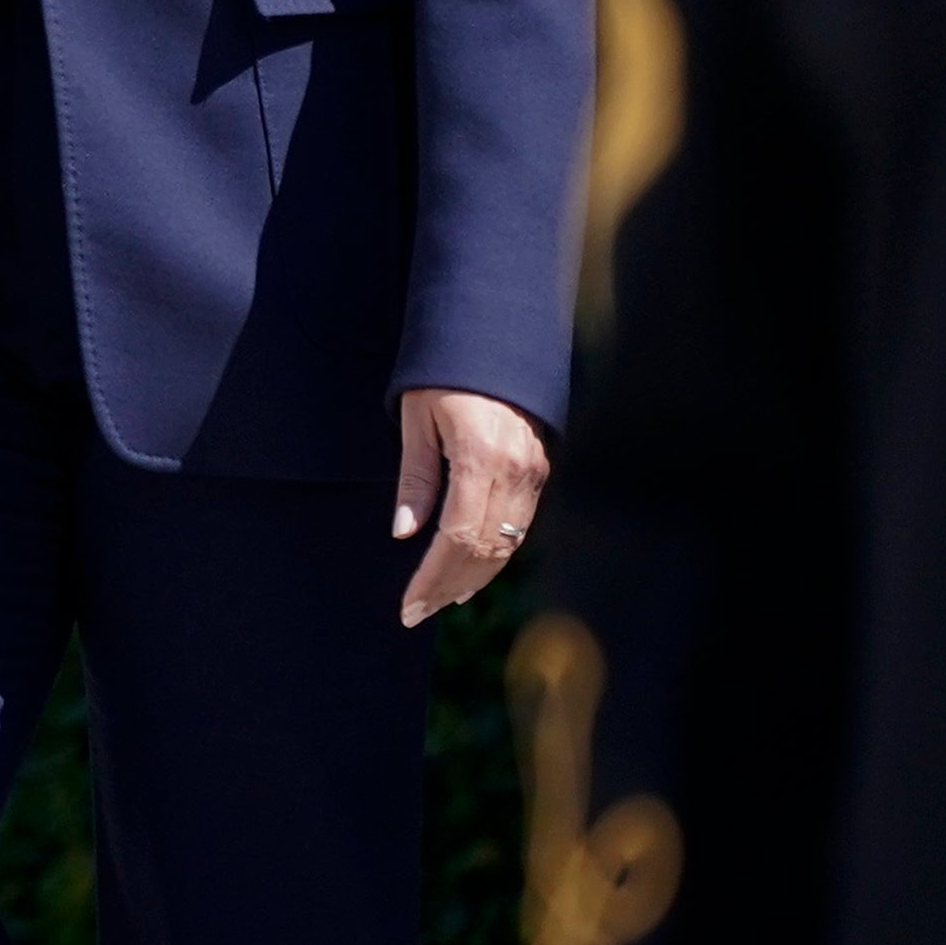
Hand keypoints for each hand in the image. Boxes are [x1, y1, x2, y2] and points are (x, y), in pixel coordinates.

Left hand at [395, 386, 551, 623]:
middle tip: (418, 612)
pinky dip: (496, 554)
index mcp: (480, 456)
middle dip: (450, 586)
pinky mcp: (540, 468)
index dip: (432, 577)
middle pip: (485, 549)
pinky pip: (519, 525)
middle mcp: (515, 470)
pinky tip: (472, 570)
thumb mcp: (416, 417)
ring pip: (508, 543)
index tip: (409, 604)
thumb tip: (405, 534)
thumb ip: (415, 478)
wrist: (495, 333)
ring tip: (441, 598)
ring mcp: (534, 471)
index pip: (457, 538)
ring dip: (475, 576)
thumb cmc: (443, 371)